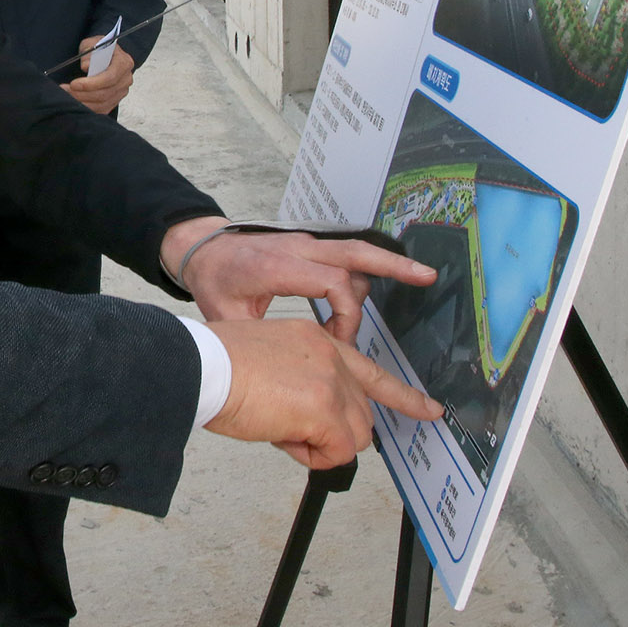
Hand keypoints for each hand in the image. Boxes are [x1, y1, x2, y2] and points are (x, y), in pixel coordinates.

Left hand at [61, 40, 133, 113]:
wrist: (106, 55)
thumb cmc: (100, 49)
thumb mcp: (92, 43)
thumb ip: (89, 52)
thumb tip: (86, 66)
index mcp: (124, 63)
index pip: (110, 77)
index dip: (91, 83)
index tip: (74, 84)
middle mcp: (125, 79)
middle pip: (105, 93)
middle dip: (82, 94)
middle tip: (65, 90)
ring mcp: (121, 92)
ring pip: (102, 104)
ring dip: (82, 102)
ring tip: (67, 96)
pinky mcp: (115, 100)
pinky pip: (102, 110)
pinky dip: (87, 108)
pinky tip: (75, 102)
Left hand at [162, 218, 436, 341]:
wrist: (200, 247)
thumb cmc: (214, 281)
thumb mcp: (228, 317)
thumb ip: (259, 343)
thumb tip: (283, 381)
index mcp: (278, 266)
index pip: (331, 283)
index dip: (346, 316)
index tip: (340, 343)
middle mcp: (298, 249)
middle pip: (355, 252)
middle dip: (394, 265)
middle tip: (427, 277)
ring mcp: (306, 244)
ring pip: (355, 249)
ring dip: (387, 264)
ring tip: (420, 277)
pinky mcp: (309, 247)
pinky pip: (346, 252)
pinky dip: (370, 262)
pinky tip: (392, 274)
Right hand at [205, 318, 442, 467]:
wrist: (202, 366)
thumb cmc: (217, 366)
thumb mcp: (268, 361)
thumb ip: (299, 381)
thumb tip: (311, 422)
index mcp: (316, 339)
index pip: (370, 369)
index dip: (402, 396)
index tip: (429, 409)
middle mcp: (330, 354)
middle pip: (362, 415)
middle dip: (334, 434)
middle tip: (291, 431)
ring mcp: (331, 380)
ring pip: (354, 436)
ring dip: (319, 444)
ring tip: (279, 428)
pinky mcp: (324, 408)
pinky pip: (336, 453)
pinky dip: (310, 455)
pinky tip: (281, 435)